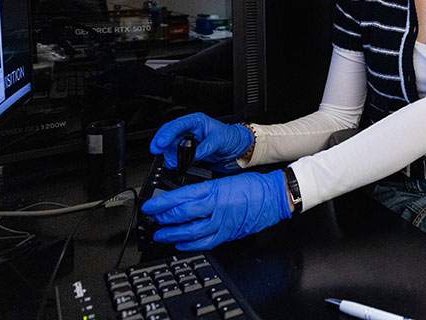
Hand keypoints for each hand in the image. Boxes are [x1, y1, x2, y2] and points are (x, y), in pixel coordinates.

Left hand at [140, 171, 291, 249]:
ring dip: (173, 234)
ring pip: (190, 231)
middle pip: (182, 215)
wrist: (274, 196)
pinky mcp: (228, 233)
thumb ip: (205, 190)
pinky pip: (205, 242)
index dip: (162, 203)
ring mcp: (221, 222)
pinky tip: (181, 244)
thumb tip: (184, 198)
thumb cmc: (253, 186)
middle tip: (153, 220)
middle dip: (163, 219)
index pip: (181, 197)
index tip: (150, 207)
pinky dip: (190, 245)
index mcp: (213, 190)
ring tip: (161, 234)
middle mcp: (215, 207)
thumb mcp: (225, 181)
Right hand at [149, 113, 253, 167]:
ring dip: (167, 153)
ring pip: (170, 144)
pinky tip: (173, 163)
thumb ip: (207, 146)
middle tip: (156, 150)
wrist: (233, 146)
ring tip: (171, 161)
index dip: (168, 133)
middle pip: (169, 133)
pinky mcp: (186, 149)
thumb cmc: (228, 137)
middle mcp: (189, 128)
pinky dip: (172, 159)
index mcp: (196, 121)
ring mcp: (186, 139)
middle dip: (161, 142)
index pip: (179, 124)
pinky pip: (175, 153)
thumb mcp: (220, 139)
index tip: (162, 142)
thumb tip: (196, 154)